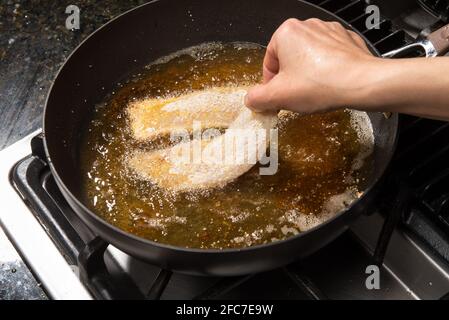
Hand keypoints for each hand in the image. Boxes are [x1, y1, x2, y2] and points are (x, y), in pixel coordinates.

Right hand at [245, 18, 377, 113]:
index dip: (270, 84)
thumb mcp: (278, 97)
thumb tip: (252, 99)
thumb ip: (257, 98)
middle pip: (288, 59)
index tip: (276, 97)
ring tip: (314, 92)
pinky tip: (328, 85)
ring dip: (307, 75)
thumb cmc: (321, 84)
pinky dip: (326, 71)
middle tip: (294, 97)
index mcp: (286, 33)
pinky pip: (328, 57)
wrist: (362, 83)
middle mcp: (308, 26)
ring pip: (309, 58)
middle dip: (289, 79)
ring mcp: (329, 31)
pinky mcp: (346, 41)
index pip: (268, 62)